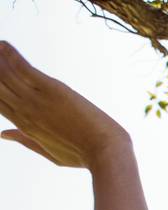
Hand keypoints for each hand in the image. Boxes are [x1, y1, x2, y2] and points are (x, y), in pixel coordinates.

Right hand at [0, 42, 129, 169]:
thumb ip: (25, 140)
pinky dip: (11, 56)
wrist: (106, 152)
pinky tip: (2, 45)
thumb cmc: (82, 154)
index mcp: (25, 126)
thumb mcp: (49, 152)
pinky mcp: (52, 90)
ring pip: (5, 74)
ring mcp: (37, 100)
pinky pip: (24, 69)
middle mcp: (25, 111)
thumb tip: (2, 134)